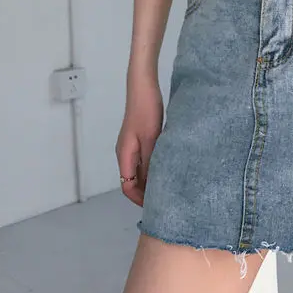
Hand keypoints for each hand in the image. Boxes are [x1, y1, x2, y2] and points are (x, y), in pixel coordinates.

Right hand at [115, 73, 163, 206]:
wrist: (143, 87)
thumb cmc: (146, 111)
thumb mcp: (151, 139)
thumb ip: (151, 162)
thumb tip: (153, 185)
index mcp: (125, 155)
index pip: (127, 186)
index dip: (139, 199)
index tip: (156, 205)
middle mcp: (125, 153)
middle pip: (131, 180)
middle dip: (145, 192)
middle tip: (165, 198)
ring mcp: (131, 145)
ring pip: (138, 170)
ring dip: (149, 180)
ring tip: (167, 185)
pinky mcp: (139, 137)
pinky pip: (143, 159)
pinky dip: (152, 167)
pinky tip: (166, 166)